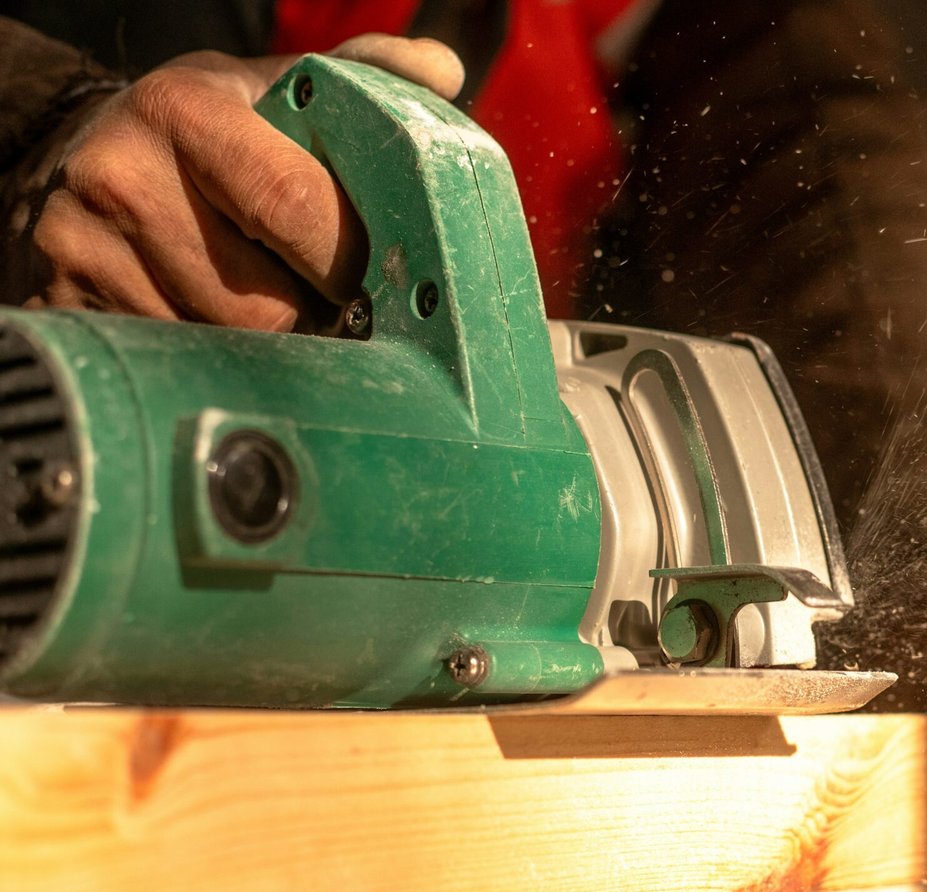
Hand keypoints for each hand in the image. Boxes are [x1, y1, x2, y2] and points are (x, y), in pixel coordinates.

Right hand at [20, 34, 462, 328]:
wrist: (98, 151)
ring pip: (220, 346)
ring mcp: (83, 244)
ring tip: (286, 317)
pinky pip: (174, 363)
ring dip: (272, 351)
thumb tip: (442, 75)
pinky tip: (230, 332)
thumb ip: (368, 78)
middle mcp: (120, 174)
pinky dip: (220, 363)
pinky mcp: (66, 300)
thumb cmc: (219, 127)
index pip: (291, 203)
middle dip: (317, 319)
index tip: (383, 283)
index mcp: (185, 110)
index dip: (349, 259)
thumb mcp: (284, 87)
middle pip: (259, 304)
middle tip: (341, 313)